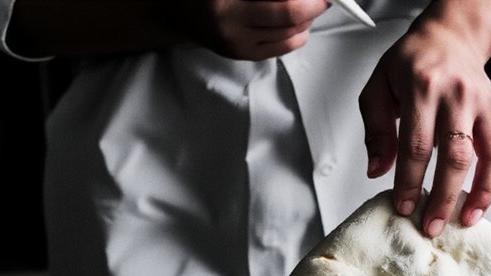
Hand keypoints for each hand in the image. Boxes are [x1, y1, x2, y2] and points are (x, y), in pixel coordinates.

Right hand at [173, 0, 329, 60]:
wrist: (176, 12)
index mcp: (227, 0)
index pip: (282, 2)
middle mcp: (230, 21)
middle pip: (289, 15)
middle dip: (314, 4)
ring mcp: (237, 42)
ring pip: (290, 34)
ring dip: (309, 18)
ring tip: (311, 6)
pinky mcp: (242, 55)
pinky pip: (282, 48)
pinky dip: (299, 34)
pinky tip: (302, 23)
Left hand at [359, 16, 490, 236]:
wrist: (451, 37)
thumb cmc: (412, 62)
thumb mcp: (379, 86)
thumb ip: (376, 129)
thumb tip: (378, 170)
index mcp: (421, 87)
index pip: (415, 144)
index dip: (409, 181)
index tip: (403, 206)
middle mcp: (454, 95)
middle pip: (450, 156)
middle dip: (439, 197)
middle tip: (428, 225)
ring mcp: (479, 104)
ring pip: (478, 158)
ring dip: (468, 196)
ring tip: (457, 222)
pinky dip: (489, 185)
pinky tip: (478, 207)